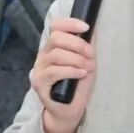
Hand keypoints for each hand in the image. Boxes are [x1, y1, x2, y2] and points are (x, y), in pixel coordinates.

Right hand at [32, 17, 95, 132]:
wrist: (69, 109)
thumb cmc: (78, 84)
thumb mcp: (87, 61)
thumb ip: (88, 46)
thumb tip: (94, 27)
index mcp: (54, 46)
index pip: (56, 26)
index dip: (70, 23)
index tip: (86, 27)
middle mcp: (44, 55)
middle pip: (56, 38)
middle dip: (77, 44)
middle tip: (90, 54)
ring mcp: (40, 68)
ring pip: (56, 54)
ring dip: (76, 59)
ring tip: (87, 67)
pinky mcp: (39, 83)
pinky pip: (54, 71)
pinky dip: (71, 70)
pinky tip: (81, 73)